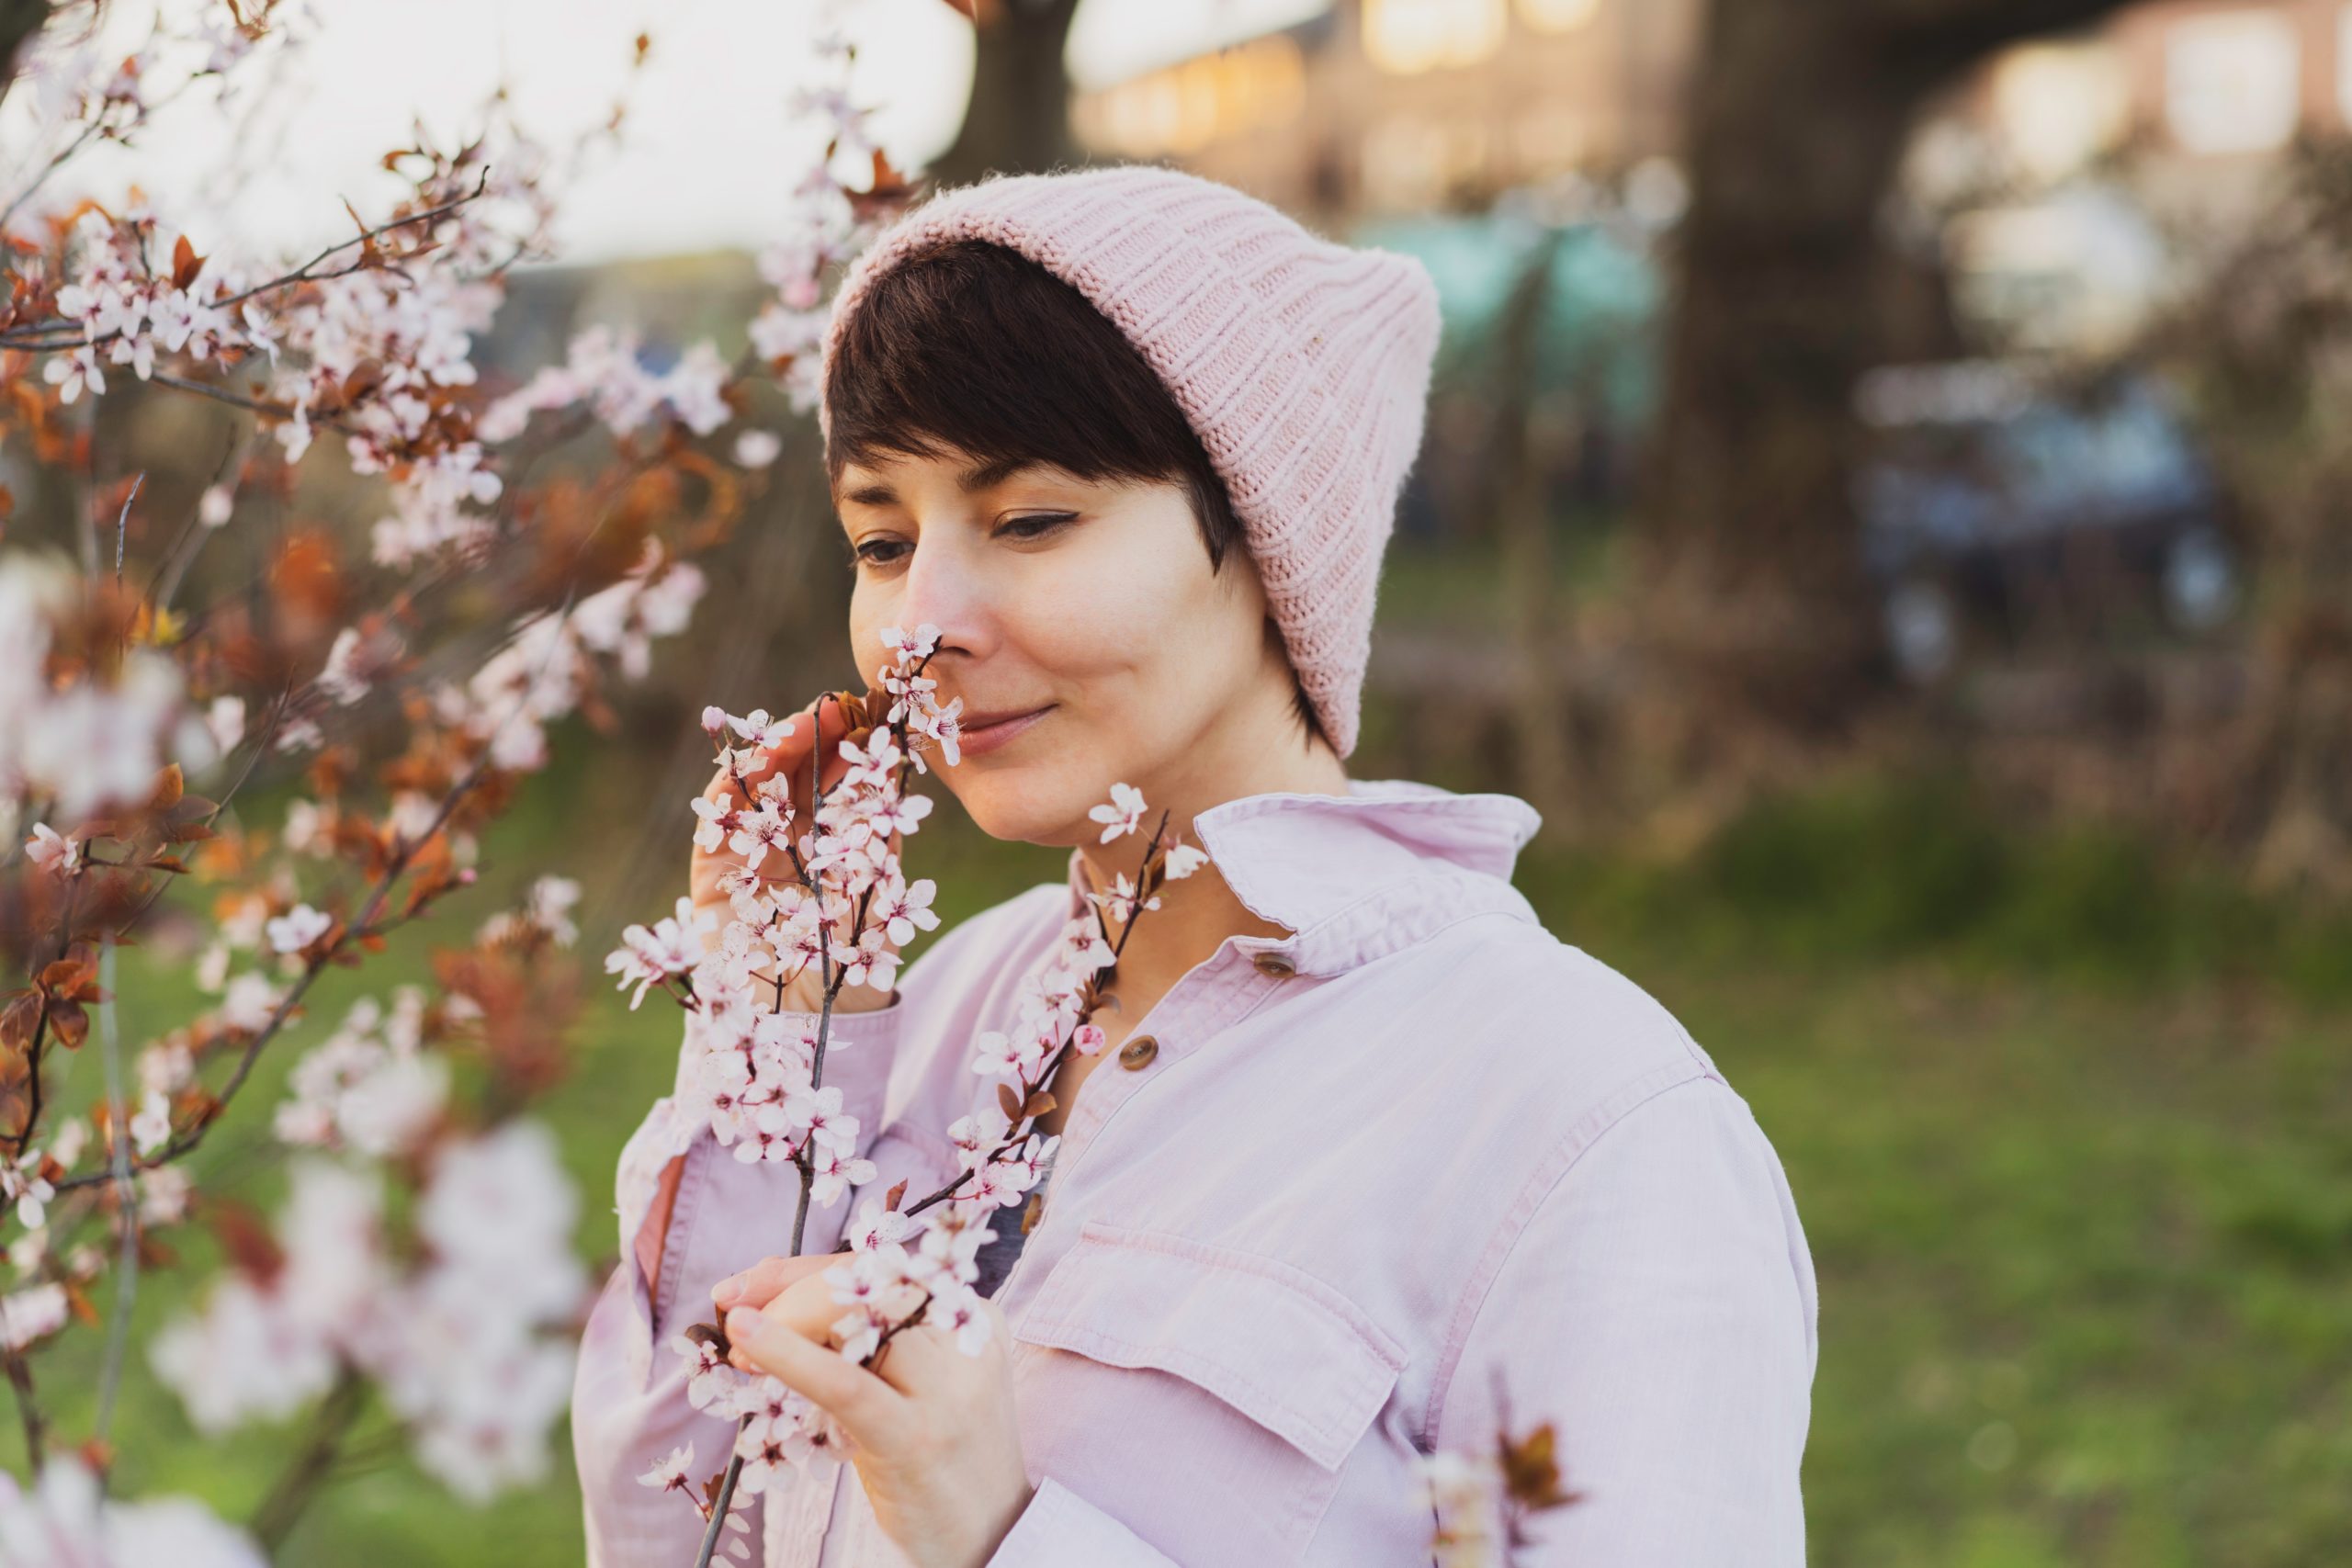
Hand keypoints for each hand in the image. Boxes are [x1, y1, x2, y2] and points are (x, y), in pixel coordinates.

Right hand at [690, 688, 905, 1015]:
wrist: (815, 1022)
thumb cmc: (856, 961)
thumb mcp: (877, 881)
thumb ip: (877, 825)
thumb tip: (892, 759)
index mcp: (829, 840)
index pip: (833, 779)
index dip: (846, 744)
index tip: (868, 716)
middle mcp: (787, 841)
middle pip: (793, 773)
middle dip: (812, 737)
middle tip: (834, 710)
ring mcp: (747, 853)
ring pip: (756, 786)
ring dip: (774, 751)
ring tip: (801, 727)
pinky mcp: (711, 870)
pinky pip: (718, 816)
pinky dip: (733, 784)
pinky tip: (759, 759)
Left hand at [718, 1259, 1033, 1567]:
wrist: (994, 1540)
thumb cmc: (940, 1463)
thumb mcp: (918, 1387)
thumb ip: (866, 1340)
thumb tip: (769, 1293)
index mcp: (973, 1318)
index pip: (880, 1266)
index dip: (805, 1269)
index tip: (748, 1284)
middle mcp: (966, 1341)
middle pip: (867, 1285)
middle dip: (790, 1290)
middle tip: (734, 1311)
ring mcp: (947, 1390)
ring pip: (857, 1322)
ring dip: (785, 1324)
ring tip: (741, 1349)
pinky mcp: (916, 1439)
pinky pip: (846, 1384)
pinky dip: (790, 1355)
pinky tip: (748, 1338)